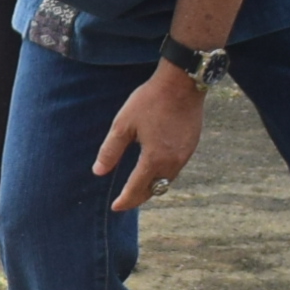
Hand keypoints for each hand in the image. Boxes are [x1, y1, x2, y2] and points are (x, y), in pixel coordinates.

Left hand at [91, 66, 206, 214]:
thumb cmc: (150, 101)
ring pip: (167, 180)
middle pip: (155, 189)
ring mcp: (185, 154)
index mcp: (154, 159)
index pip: (137, 188)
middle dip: (139, 197)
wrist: (182, 83)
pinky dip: (163, 175)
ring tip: (139, 188)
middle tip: (126, 201)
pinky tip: (156, 169)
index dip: (125, 200)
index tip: (115, 207)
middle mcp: (173, 161)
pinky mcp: (191, 145)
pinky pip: (176, 168)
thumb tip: (98, 172)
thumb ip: (110, 150)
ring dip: (153, 187)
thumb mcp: (123, 125)